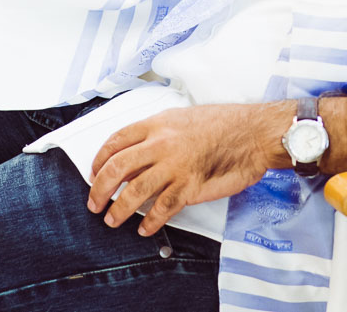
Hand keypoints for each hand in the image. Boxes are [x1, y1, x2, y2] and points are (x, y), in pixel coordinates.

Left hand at [88, 102, 290, 236]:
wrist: (253, 133)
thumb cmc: (223, 124)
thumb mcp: (183, 118)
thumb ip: (159, 134)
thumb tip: (138, 153)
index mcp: (158, 124)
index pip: (117, 140)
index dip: (99, 159)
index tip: (93, 173)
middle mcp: (162, 144)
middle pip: (118, 167)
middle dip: (100, 188)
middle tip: (94, 202)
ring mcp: (176, 165)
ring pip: (136, 190)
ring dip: (120, 209)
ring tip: (112, 219)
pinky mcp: (190, 186)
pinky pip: (163, 207)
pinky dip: (150, 221)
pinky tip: (144, 228)